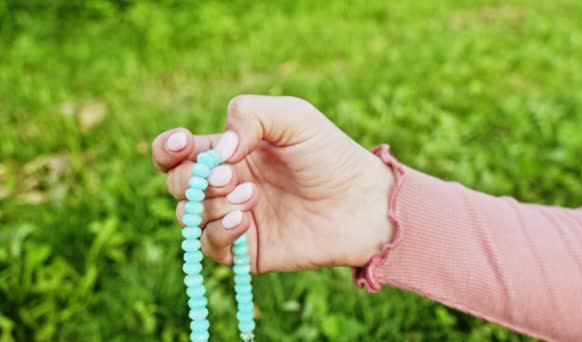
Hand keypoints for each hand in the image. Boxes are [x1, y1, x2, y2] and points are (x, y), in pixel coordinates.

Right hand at [152, 95, 393, 272]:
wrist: (362, 202)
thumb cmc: (330, 155)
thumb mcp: (294, 117)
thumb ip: (250, 115)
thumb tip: (218, 150)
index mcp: (229, 152)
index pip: (176, 151)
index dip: (167, 148)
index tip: (183, 143)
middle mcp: (225, 185)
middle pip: (176, 183)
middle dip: (195, 178)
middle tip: (232, 175)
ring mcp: (233, 217)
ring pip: (188, 215)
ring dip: (211, 205)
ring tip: (252, 196)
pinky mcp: (245, 249)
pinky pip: (208, 246)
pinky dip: (219, 232)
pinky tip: (246, 221)